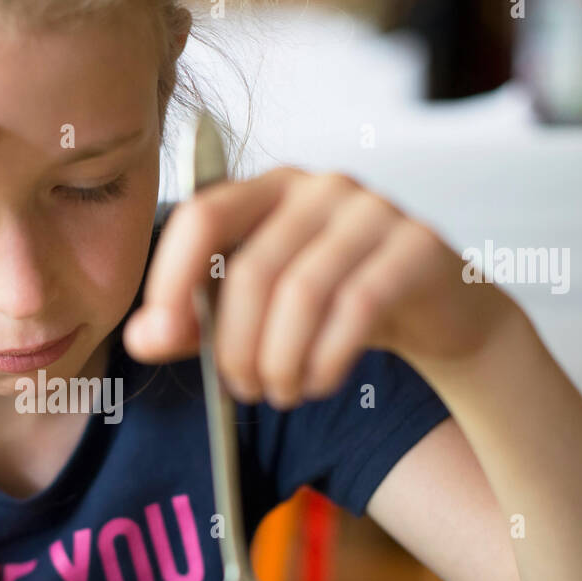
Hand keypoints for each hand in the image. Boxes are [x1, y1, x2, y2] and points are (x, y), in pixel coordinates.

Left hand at [122, 167, 513, 405]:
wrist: (439, 311)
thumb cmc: (335, 306)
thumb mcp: (257, 315)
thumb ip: (193, 324)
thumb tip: (142, 339)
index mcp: (268, 189)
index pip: (202, 216)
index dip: (172, 279)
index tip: (162, 337)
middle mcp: (319, 187)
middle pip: (252, 270)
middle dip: (236, 346)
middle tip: (242, 389)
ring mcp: (373, 210)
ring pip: (303, 294)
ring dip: (281, 361)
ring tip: (280, 393)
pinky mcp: (417, 245)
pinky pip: (357, 309)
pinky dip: (326, 360)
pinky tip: (318, 383)